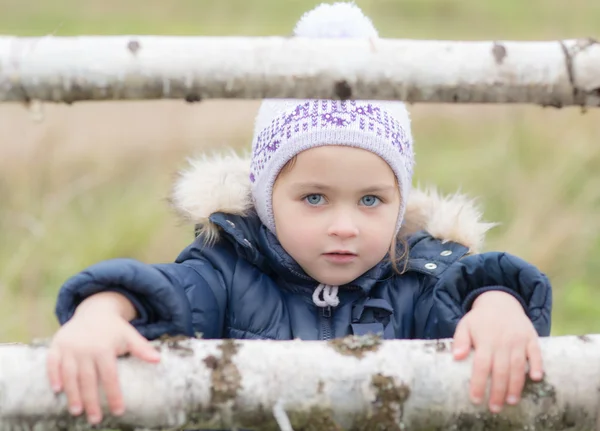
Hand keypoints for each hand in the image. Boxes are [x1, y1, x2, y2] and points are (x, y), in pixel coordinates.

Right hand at [46, 292, 160, 423]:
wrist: (94, 309)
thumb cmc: (114, 328)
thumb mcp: (129, 335)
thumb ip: (142, 348)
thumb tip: (158, 360)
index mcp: (104, 348)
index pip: (110, 376)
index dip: (114, 394)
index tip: (118, 411)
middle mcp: (86, 348)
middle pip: (88, 379)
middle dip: (91, 401)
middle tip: (95, 419)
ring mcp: (70, 347)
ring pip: (69, 374)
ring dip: (72, 394)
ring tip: (77, 411)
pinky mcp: (57, 345)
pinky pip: (52, 362)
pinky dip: (53, 375)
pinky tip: (57, 390)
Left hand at [452, 290, 542, 412]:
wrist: (500, 301)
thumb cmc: (480, 319)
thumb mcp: (465, 325)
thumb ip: (460, 341)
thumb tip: (457, 357)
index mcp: (485, 340)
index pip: (481, 366)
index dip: (479, 384)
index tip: (476, 400)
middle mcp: (503, 342)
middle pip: (501, 370)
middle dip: (498, 392)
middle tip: (495, 408)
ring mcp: (519, 340)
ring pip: (519, 366)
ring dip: (516, 385)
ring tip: (511, 402)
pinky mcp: (531, 338)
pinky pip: (536, 353)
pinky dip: (538, 365)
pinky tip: (537, 379)